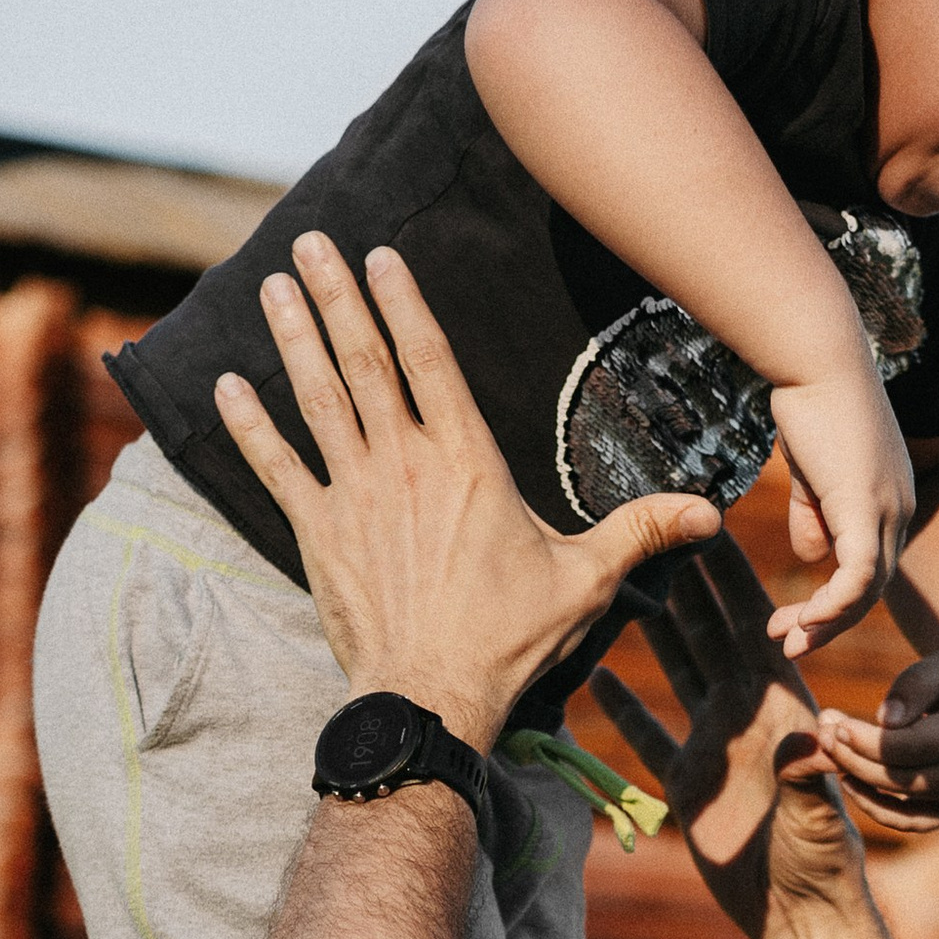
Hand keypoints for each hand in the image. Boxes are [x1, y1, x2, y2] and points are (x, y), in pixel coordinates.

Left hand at [214, 236, 717, 747]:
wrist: (433, 696)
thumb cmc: (509, 640)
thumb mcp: (585, 582)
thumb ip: (639, 533)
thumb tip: (710, 515)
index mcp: (468, 463)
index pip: (430, 360)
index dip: (404, 303)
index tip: (379, 255)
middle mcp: (406, 464)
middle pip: (365, 361)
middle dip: (336, 295)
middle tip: (308, 243)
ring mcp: (356, 496)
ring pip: (319, 398)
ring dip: (294, 337)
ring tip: (271, 286)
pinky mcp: (318, 534)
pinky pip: (276, 468)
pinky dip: (250, 426)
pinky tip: (228, 385)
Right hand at [591, 539, 867, 938]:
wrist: (797, 915)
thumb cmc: (821, 868)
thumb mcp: (819, 819)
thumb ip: (810, 779)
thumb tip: (808, 741)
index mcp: (779, 707)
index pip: (753, 623)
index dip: (731, 573)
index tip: (707, 521)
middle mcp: (745, 715)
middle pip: (709, 631)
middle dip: (685, 578)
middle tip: (652, 524)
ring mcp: (716, 745)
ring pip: (678, 669)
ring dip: (653, 627)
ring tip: (622, 580)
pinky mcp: (690, 782)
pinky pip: (651, 734)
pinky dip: (625, 706)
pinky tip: (596, 676)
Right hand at [762, 353, 917, 656]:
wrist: (815, 357)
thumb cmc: (809, 401)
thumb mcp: (810, 471)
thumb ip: (814, 516)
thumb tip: (812, 560)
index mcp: (891, 499)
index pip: (871, 567)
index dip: (834, 601)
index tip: (792, 620)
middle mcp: (901, 507)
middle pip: (873, 588)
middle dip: (830, 623)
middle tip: (789, 646)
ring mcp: (889, 508)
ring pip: (869, 591)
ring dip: (827, 622)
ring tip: (789, 641)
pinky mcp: (868, 507)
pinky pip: (859, 578)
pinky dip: (833, 606)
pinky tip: (805, 621)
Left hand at [813, 643, 938, 836]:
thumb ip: (915, 685)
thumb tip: (883, 720)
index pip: (909, 747)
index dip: (864, 740)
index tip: (831, 721)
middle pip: (900, 777)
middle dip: (853, 756)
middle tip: (821, 731)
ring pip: (901, 801)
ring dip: (858, 778)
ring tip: (830, 749)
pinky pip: (910, 821)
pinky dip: (876, 806)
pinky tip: (849, 779)